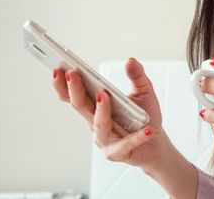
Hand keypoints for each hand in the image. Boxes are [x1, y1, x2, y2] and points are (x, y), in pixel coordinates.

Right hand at [52, 58, 166, 169]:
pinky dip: (137, 137)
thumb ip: (137, 76)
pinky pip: (126, 144)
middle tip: (72, 73)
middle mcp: (95, 122)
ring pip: (98, 124)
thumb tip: (130, 60)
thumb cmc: (143, 117)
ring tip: (103, 95)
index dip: (63, 83)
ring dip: (100, 110)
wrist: (154, 145)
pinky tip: (148, 130)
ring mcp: (104, 139)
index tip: (58, 67)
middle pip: (80, 106)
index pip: (74, 94)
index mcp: (96, 106)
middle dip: (74, 89)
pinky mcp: (118, 152)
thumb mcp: (144, 91)